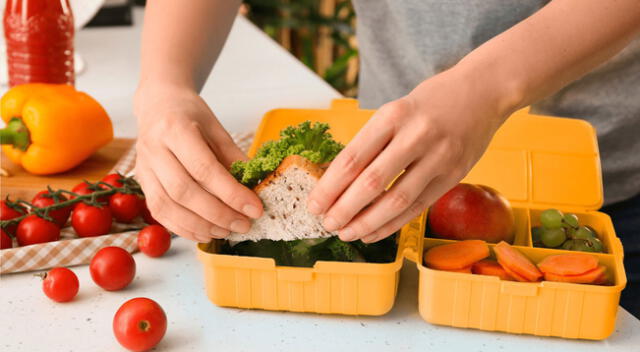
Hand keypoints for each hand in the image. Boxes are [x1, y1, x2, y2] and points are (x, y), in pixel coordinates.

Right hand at [133, 84, 262, 241]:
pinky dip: (183, 228)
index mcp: (176, 129)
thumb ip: (234, 158)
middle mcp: (155, 149)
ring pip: (168, 206)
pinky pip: (159, 213)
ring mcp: (144, 167)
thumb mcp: (217, 128)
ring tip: (226, 231)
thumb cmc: (189, 115)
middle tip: (243, 225)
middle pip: (184, 191)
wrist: (158, 104)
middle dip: (217, 214)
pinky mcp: (141, 182)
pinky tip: (205, 232)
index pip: (205, 168)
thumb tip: (255, 189)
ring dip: (200, 225)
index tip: (254, 208)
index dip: (231, 193)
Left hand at [307, 67, 515, 242]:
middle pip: (372, 182)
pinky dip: (392, 224)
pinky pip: (418, 207)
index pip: (352, 158)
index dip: (329, 187)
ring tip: (347, 233)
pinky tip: (373, 233)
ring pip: (396, 200)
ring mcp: (438, 157)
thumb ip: (369, 143)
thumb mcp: (394, 111)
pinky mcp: (454, 175)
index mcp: (392, 116)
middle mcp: (415, 135)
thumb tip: (333, 181)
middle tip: (326, 224)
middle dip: (344, 209)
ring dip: (367, 223)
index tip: (313, 205)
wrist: (482, 92)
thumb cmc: (428, 104)